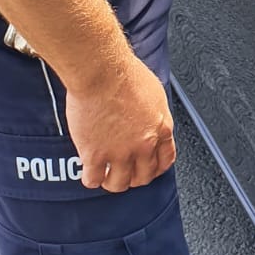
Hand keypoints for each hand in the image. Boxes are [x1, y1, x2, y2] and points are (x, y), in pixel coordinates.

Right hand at [64, 56, 176, 192]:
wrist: (101, 71)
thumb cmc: (124, 73)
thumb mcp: (154, 92)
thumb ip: (155, 113)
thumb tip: (151, 120)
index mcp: (160, 128)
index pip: (165, 160)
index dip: (156, 167)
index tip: (148, 168)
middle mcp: (143, 144)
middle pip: (143, 177)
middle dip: (134, 177)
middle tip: (125, 172)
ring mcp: (119, 152)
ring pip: (119, 184)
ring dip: (112, 181)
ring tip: (106, 174)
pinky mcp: (95, 155)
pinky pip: (93, 179)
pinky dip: (91, 178)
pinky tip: (89, 170)